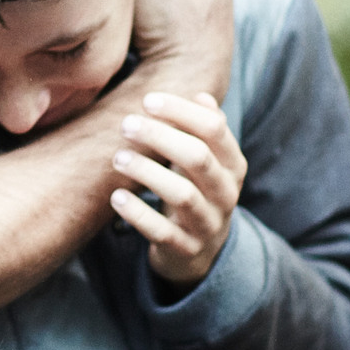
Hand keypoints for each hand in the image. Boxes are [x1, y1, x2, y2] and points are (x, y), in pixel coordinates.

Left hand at [110, 91, 246, 285]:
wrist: (201, 252)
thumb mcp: (206, 161)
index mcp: (232, 165)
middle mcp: (225, 193)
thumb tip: (202, 96)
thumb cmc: (197, 191)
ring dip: (146, 172)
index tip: (147, 100)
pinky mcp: (186, 249)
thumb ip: (204, 130)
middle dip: (160, 136)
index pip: (214, 129)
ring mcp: (207, 223)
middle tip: (126, 124)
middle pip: (197, 157)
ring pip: (182, 194)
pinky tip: (116, 196)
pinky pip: (162, 231)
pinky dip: (137, 213)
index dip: (181, 111)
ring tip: (118, 157)